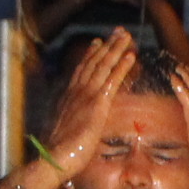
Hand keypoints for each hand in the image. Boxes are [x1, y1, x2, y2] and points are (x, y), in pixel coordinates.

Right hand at [48, 31, 141, 171]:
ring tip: (127, 36)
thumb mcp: (68, 129)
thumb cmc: (62, 150)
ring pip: (104, 66)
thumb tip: (80, 120)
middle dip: (107, 45)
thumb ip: (75, 120)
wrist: (57, 156)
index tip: (98, 41)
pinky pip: (113, 80)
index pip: (82, 69)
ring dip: (116, 49)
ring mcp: (87, 95)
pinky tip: (131, 56)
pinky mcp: (98, 103)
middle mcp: (77, 90)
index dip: (91, 54)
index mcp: (70, 96)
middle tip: (118, 31)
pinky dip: (122, 66)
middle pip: (94, 62)